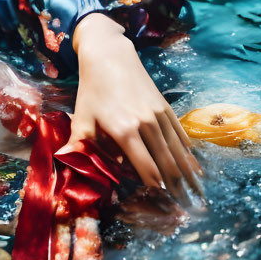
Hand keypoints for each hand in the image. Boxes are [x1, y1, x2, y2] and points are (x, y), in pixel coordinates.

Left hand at [64, 13, 203, 204]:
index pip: (145, 166)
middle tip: (183, 203)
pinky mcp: (165, 107)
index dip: (154, 185)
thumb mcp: (82, 118)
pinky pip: (180, 134)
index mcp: (124, 131)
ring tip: (196, 190)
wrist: (110, 56)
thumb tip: (64, 162)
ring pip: (177, 150)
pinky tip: (195, 165)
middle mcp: (146, 124)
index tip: (160, 199)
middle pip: (166, 161)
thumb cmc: (92, 90)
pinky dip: (188, 152)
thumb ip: (78, 144)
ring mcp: (159, 115)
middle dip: (175, 184)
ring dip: (187, 171)